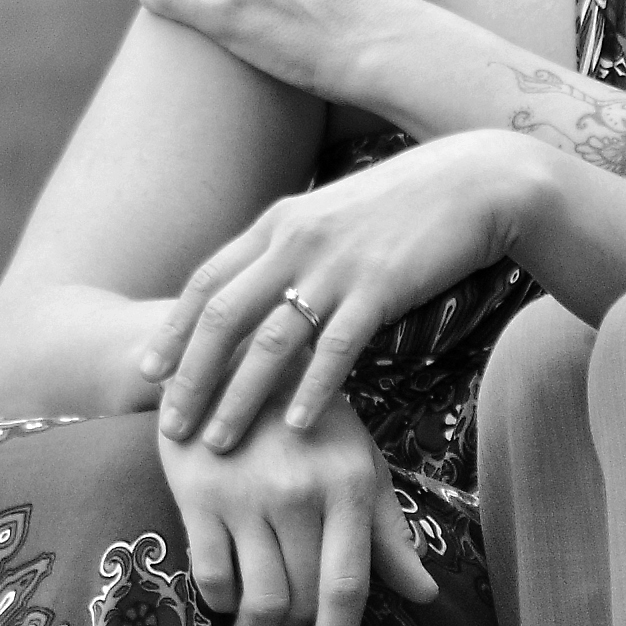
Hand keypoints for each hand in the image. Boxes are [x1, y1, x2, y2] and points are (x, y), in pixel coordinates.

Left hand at [142, 130, 547, 448]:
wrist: (478, 182)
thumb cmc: (405, 206)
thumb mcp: (332, 216)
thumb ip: (290, 250)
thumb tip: (256, 293)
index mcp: (278, 222)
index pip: (205, 282)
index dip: (172, 330)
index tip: (147, 373)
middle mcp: (295, 240)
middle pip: (221, 317)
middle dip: (190, 378)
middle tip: (170, 427)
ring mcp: (336, 263)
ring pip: (269, 341)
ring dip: (238, 399)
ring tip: (219, 444)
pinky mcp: (381, 287)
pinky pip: (335, 348)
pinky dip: (310, 390)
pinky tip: (295, 428)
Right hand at [155, 401, 436, 625]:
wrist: (233, 357)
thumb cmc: (310, 419)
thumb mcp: (359, 463)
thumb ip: (389, 532)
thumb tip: (426, 593)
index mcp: (350, 483)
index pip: (348, 584)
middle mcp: (300, 491)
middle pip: (301, 599)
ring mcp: (246, 493)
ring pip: (258, 597)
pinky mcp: (197, 493)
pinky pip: (211, 575)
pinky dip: (221, 601)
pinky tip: (228, 598)